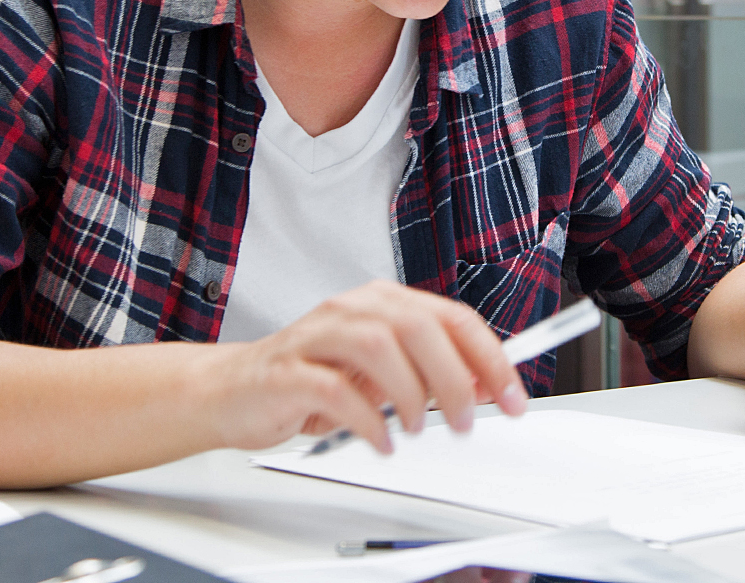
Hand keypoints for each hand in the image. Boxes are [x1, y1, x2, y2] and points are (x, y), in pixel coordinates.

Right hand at [212, 279, 528, 453]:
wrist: (232, 390)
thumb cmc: (312, 378)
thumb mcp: (380, 373)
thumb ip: (428, 372)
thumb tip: (484, 385)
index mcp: (383, 303)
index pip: (451, 317)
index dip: (489, 356)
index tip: (511, 395)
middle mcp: (353, 309)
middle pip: (419, 327)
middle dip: (454, 377)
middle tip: (465, 420)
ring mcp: (317, 336)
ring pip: (380, 347)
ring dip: (411, 395)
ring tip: (417, 429)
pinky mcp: (288, 370)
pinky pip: (335, 389)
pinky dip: (367, 420)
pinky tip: (380, 441)